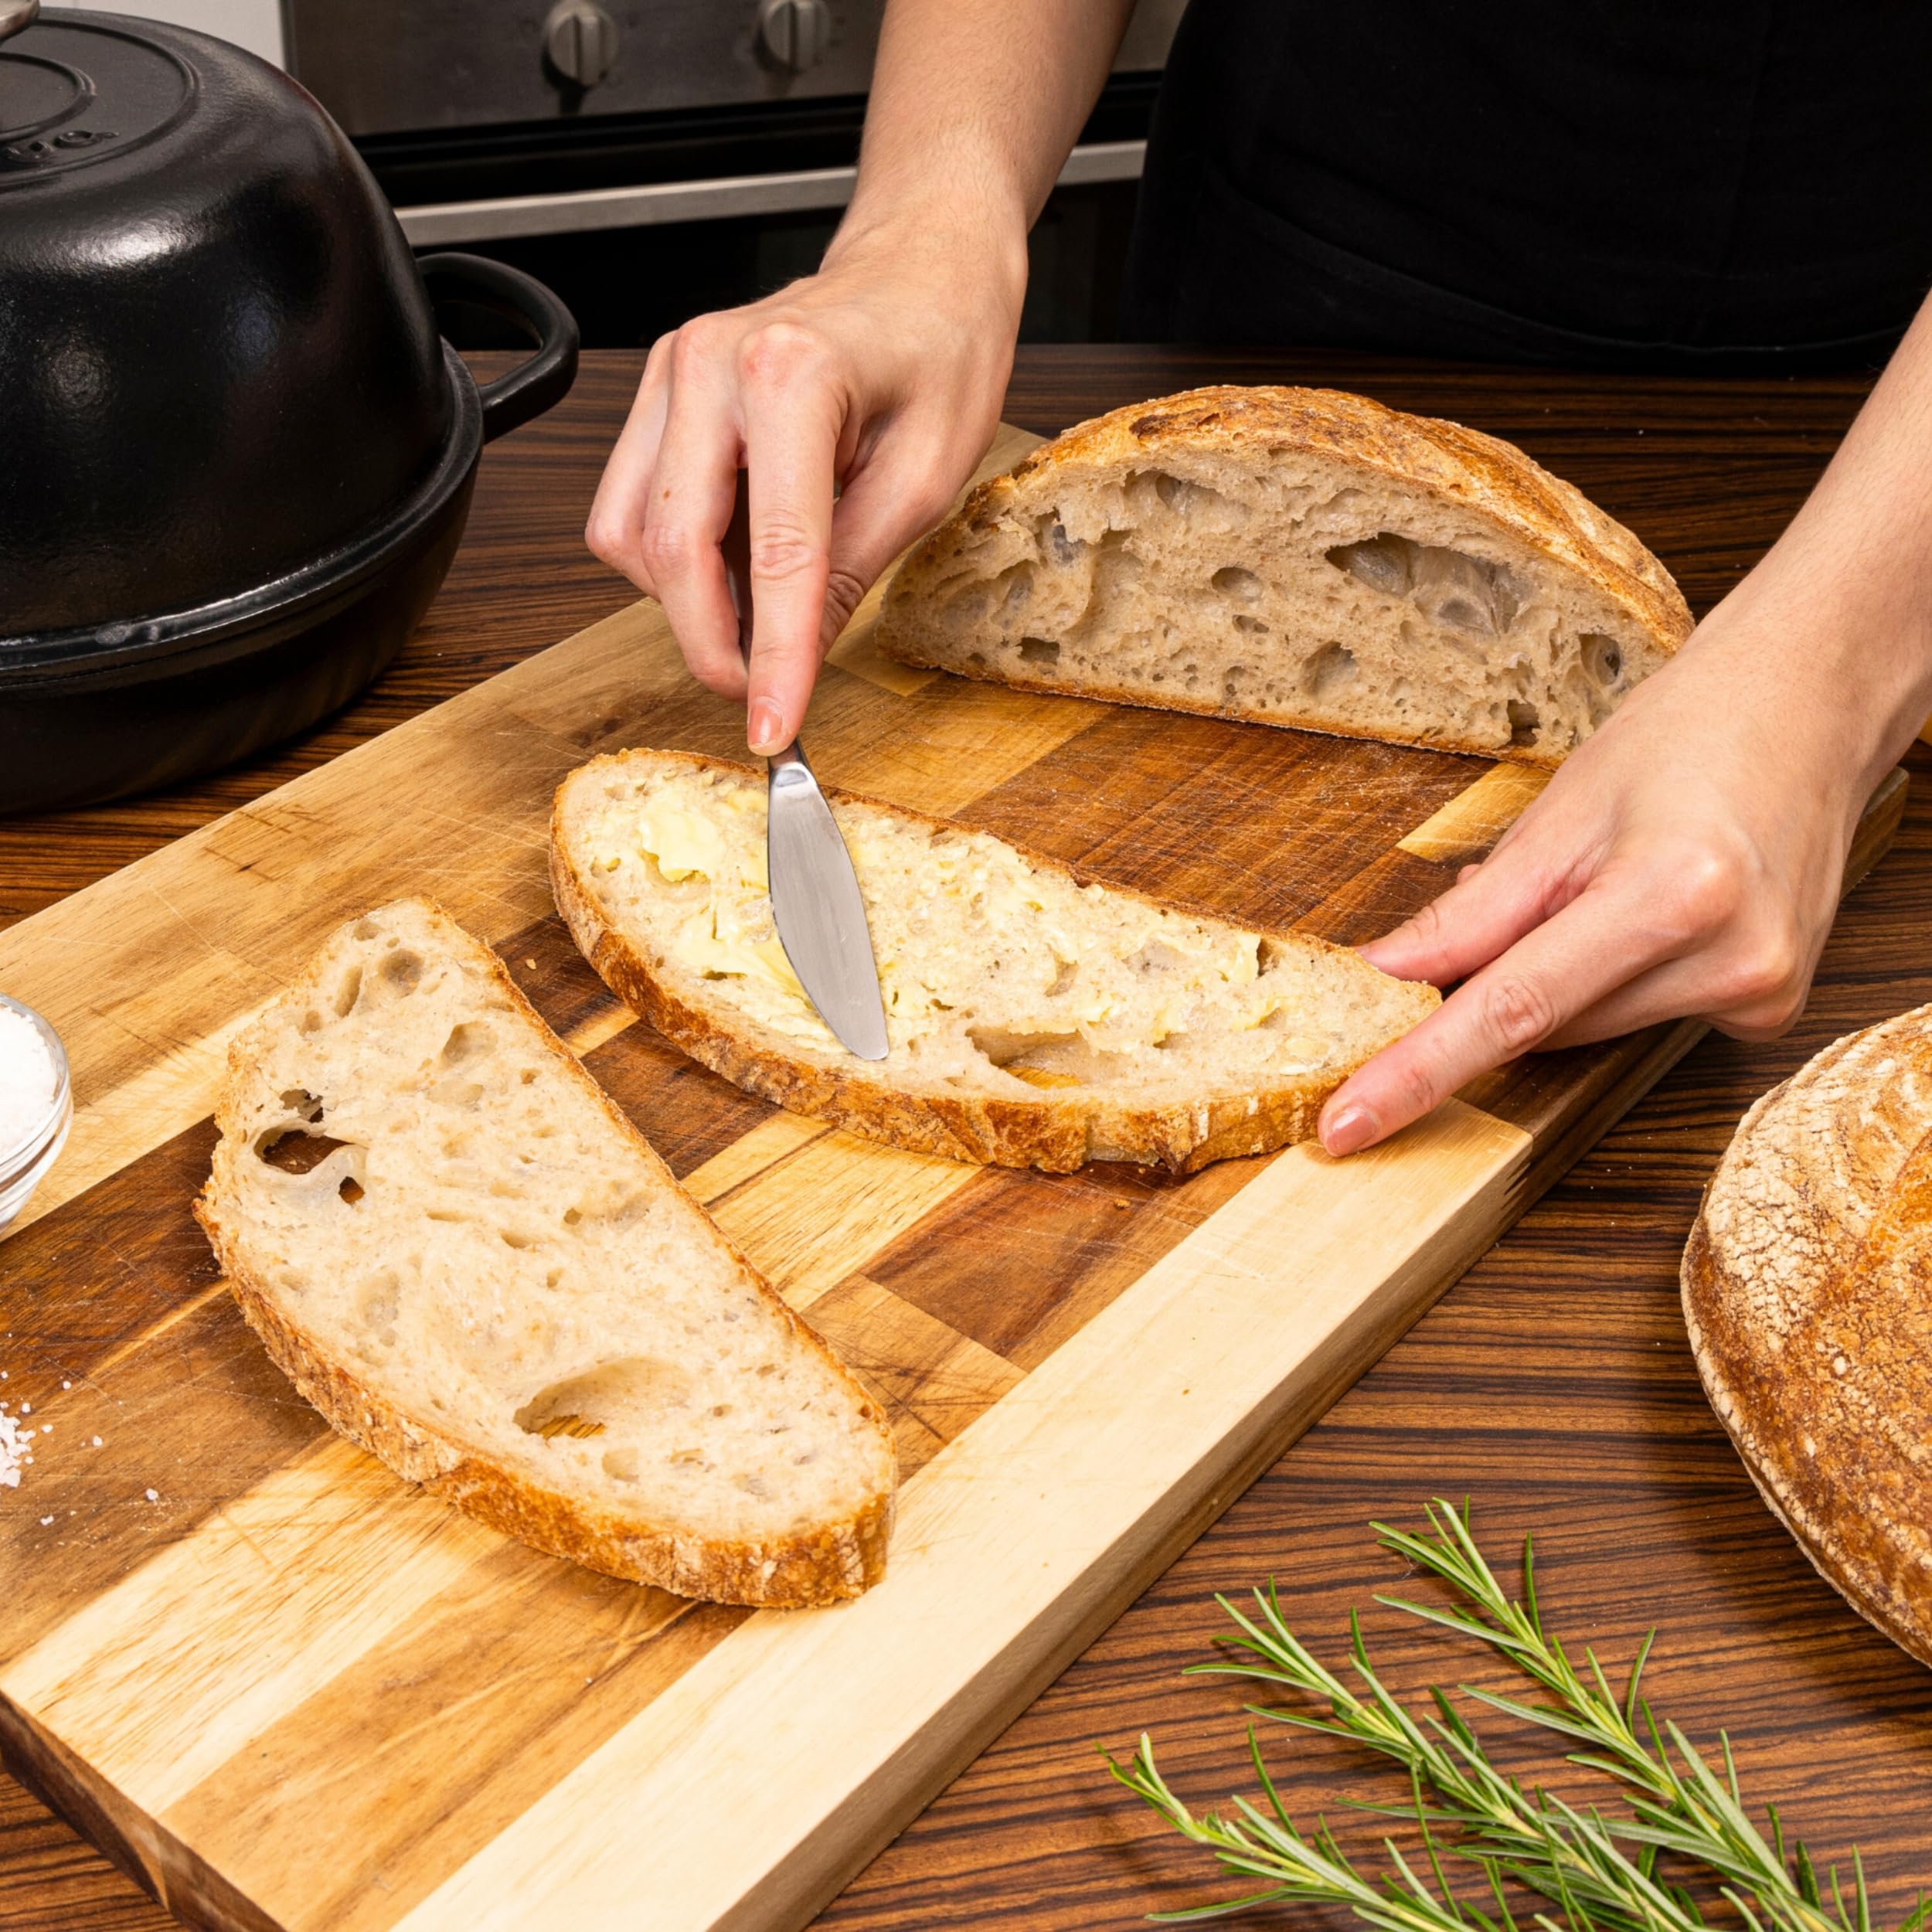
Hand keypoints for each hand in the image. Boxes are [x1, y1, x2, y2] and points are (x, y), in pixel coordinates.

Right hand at [585, 228, 1022, 754]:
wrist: (919, 269)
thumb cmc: (939, 350)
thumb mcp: (929, 475)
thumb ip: (854, 565)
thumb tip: (796, 657)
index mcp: (793, 376)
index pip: (773, 552)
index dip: (771, 658)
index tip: (771, 728)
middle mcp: (712, 363)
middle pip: (672, 547)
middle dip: (710, 642)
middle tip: (758, 695)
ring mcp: (674, 371)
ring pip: (632, 534)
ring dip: (687, 601)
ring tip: (762, 608)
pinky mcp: (659, 391)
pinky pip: (630, 506)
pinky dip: (674, 560)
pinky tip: (736, 562)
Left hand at [1316, 581, 1914, 1156]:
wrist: (1812, 704)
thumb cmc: (1692, 732)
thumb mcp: (1562, 809)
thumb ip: (1470, 913)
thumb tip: (1384, 976)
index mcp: (1673, 893)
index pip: (1509, 1010)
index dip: (1418, 1073)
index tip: (1349, 1123)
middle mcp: (1730, 958)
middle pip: (1542, 1023)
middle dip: (1492, 981)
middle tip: (1508, 897)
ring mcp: (1760, 991)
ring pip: (1583, 1029)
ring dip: (1555, 975)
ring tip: (1601, 879)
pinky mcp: (1770, 1008)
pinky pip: (1638, 1019)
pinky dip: (1609, 979)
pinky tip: (1644, 911)